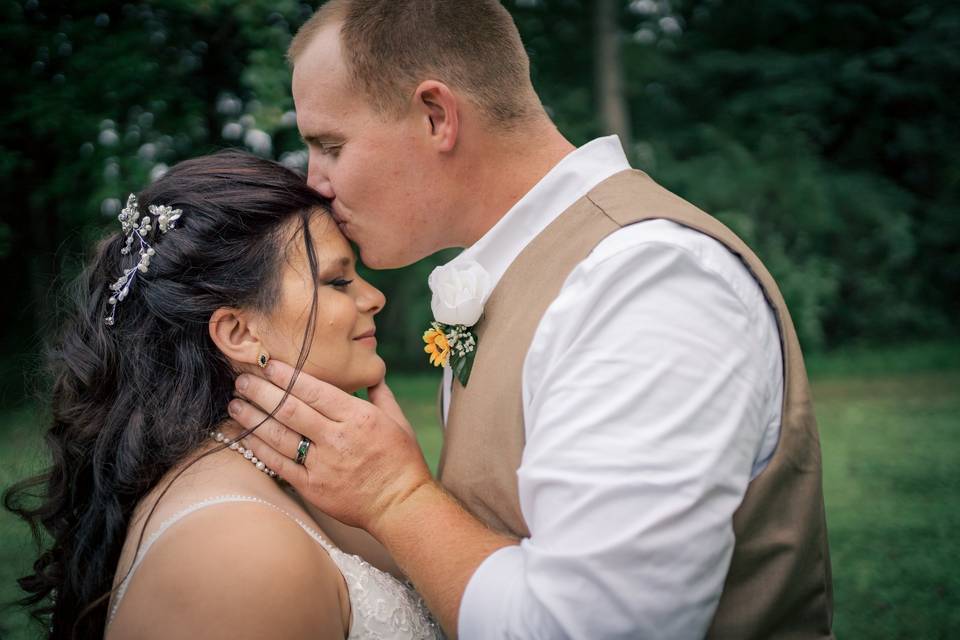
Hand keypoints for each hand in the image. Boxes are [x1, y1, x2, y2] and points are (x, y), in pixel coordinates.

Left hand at [228, 360, 433, 533]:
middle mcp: (337, 438)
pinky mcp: (312, 487)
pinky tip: (245, 434)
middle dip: (262, 392)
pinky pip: (279, 464)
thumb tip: (370, 373)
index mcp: (358, 417)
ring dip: (254, 417)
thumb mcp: (398, 420)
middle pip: (291, 410)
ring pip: (280, 435)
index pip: (315, 391)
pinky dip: (260, 448)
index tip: (268, 365)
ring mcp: (322, 464)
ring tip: (235, 404)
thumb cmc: (402, 460)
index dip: (287, 376)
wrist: (400, 504)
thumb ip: (379, 393)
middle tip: (242, 379)